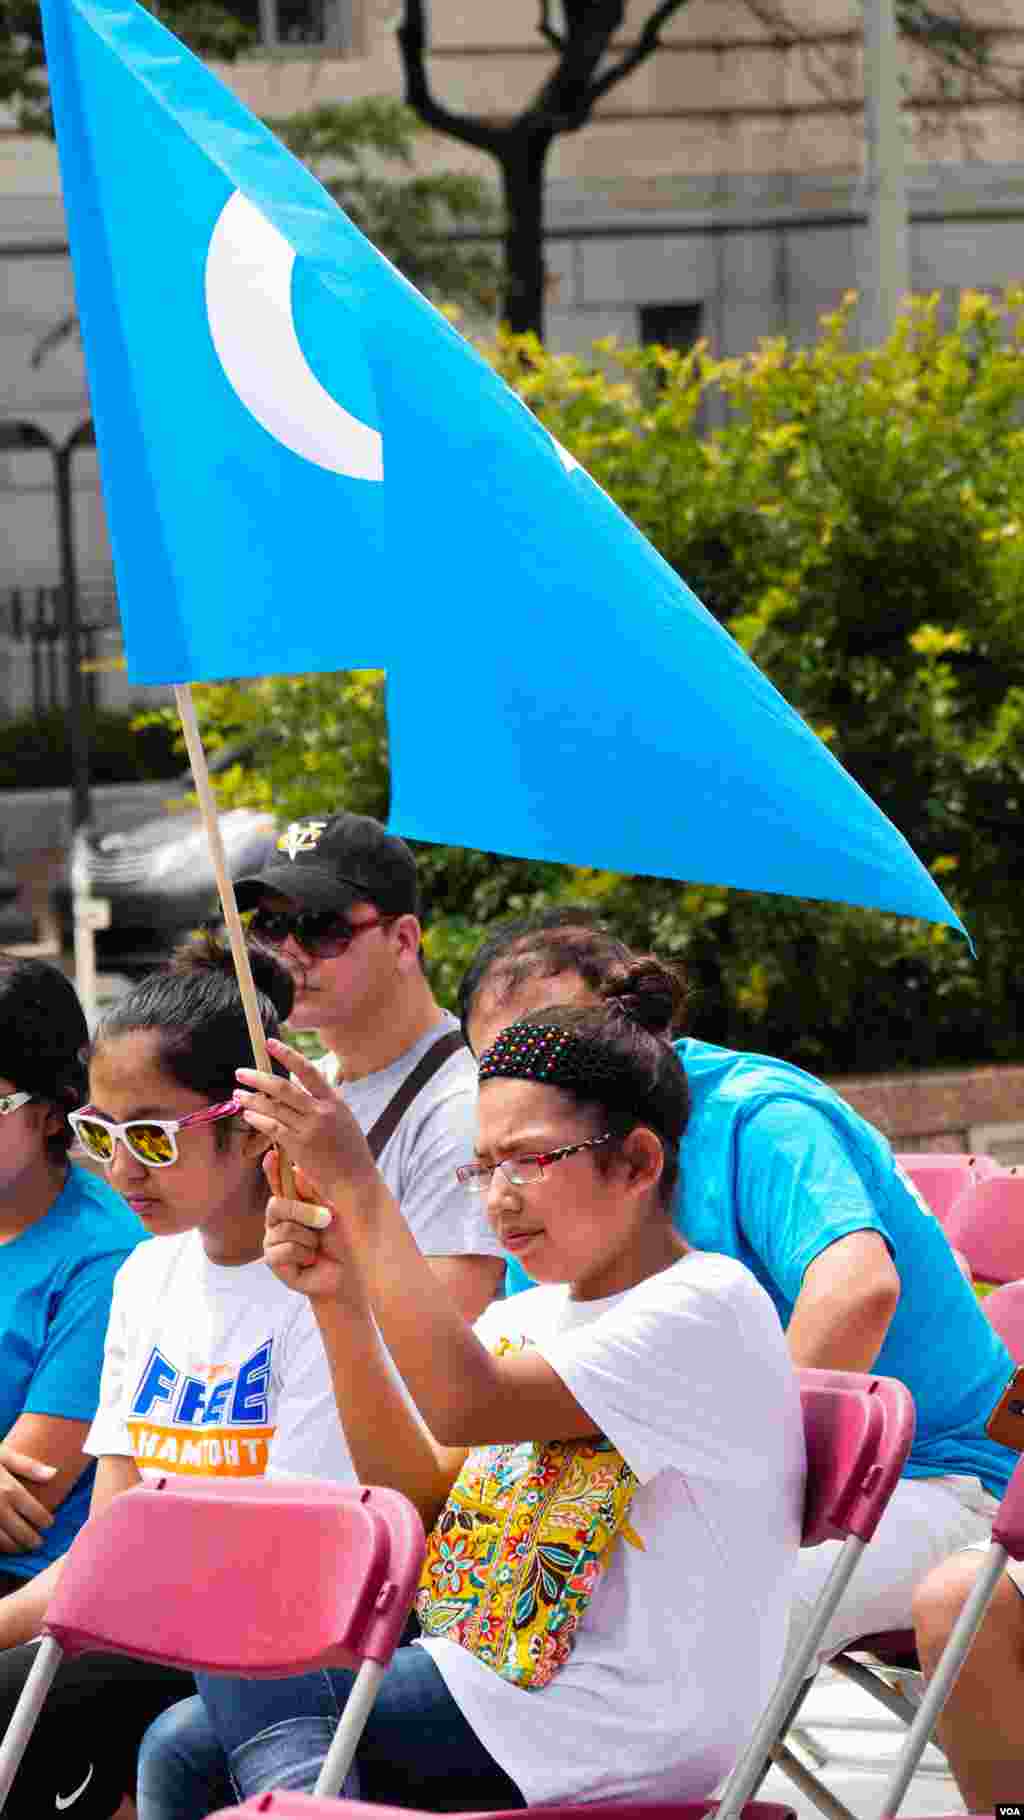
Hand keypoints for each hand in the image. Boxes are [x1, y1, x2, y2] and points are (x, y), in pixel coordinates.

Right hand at [0, 1445, 56, 1554]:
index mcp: (8, 1489)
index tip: (49, 1524)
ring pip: (3, 1542)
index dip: (44, 1520)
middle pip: (21, 1531)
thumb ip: (28, 1466)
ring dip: (14, 1548)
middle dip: (31, 1539)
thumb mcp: (3, 1455)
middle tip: (39, 1543)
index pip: (34, 1512)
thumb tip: (54, 1475)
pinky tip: (2, 1546)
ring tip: (21, 1548)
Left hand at [235, 1039, 378, 1210]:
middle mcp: (322, 1111)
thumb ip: (326, 1102)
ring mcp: (309, 1129)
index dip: (287, 1055)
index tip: (270, 1043)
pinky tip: (248, 1115)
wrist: (355, 1180)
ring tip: (238, 1094)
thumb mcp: (344, 1118)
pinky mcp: (299, 1147)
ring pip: (274, 1108)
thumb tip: (304, 1087)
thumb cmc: (350, 1151)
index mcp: (334, 1101)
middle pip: (284, 1088)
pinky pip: (273, 1128)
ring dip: (252, 1100)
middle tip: (241, 1072)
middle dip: (259, 1078)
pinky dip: (258, 1120)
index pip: (308, 1070)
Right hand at [263, 1152, 367, 1306]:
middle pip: (277, 1205)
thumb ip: (312, 1193)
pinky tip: (310, 1260)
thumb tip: (296, 1170)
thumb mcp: (332, 1211)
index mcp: (294, 1204)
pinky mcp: (274, 1261)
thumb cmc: (344, 1241)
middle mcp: (280, 1220)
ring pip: (285, 1229)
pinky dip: (304, 1255)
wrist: (350, 1273)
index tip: (271, 1155)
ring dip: (309, 1239)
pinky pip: (284, 1250)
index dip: (273, 1169)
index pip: (278, 1183)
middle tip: (327, 1220)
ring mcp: (274, 1240)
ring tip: (318, 1247)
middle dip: (304, 1212)